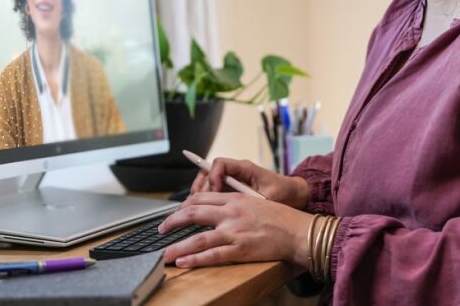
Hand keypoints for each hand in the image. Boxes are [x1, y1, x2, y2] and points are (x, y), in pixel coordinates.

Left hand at [159, 192, 312, 268]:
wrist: (298, 231)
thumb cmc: (281, 218)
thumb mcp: (256, 202)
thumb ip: (236, 204)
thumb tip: (218, 210)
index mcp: (235, 198)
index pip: (202, 197)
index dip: (184, 205)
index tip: (176, 213)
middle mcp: (232, 212)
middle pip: (194, 213)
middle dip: (173, 221)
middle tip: (161, 229)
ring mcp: (235, 232)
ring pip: (198, 238)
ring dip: (178, 246)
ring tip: (165, 253)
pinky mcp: (241, 250)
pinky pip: (213, 255)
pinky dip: (195, 259)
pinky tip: (183, 262)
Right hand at [191, 157, 308, 209]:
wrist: (294, 196)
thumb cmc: (284, 194)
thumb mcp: (270, 197)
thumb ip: (253, 200)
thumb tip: (234, 205)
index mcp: (245, 168)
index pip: (220, 164)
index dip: (213, 176)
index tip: (215, 191)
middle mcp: (236, 172)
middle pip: (208, 172)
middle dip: (201, 186)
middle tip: (198, 203)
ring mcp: (232, 181)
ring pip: (207, 182)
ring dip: (200, 194)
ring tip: (197, 208)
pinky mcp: (231, 192)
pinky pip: (213, 192)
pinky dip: (206, 201)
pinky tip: (204, 213)